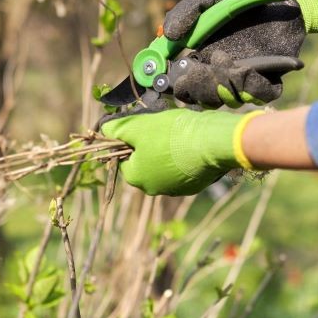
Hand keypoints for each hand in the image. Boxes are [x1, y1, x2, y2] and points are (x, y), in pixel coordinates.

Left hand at [100, 108, 260, 195]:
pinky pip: (183, 170)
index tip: (142, 129)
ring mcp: (176, 190)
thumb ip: (117, 129)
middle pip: (145, 164)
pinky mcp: (194, 186)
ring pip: (165, 167)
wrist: (212, 144)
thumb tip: (105, 131)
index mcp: (136, 178)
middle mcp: (154, 189)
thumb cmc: (170, 135)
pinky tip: (190, 145)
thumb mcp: (137, 127)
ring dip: (167, 152)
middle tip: (160, 130)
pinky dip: (184, 159)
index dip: (131, 141)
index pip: (125, 159)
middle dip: (150, 147)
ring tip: (177, 135)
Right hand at [163, 0, 317, 106]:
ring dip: (223, 84)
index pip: (179, 81)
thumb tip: (168, 35)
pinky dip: (252, 86)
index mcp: (201, 57)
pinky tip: (249, 67)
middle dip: (196, 88)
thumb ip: (188, 11)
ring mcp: (244, 78)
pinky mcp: (269, 79)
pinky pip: (258, 95)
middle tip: (199, 67)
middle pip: (199, 98)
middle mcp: (220, 72)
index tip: (165, 74)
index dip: (169, 82)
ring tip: (226, 59)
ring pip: (227, 99)